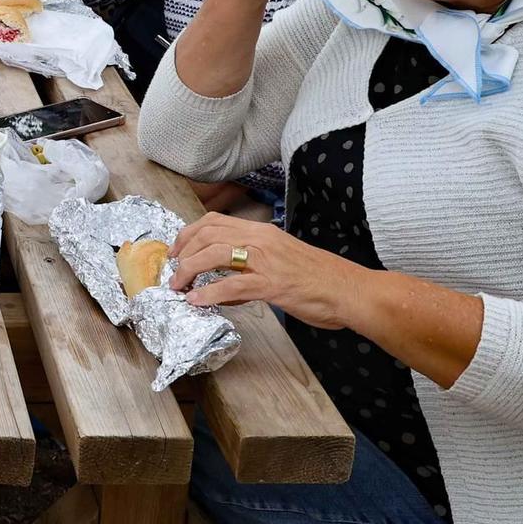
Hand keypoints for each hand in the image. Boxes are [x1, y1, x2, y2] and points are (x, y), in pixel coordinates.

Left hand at [168, 213, 370, 332]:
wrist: (351, 290)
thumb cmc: (319, 279)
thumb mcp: (281, 263)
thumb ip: (250, 270)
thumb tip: (223, 288)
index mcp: (262, 232)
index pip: (214, 222)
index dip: (188, 235)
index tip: (176, 252)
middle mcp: (261, 240)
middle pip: (207, 234)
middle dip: (182, 252)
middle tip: (171, 272)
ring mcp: (266, 261)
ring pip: (214, 254)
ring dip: (188, 270)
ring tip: (177, 287)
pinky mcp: (273, 284)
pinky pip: (232, 285)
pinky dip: (209, 292)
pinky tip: (197, 301)